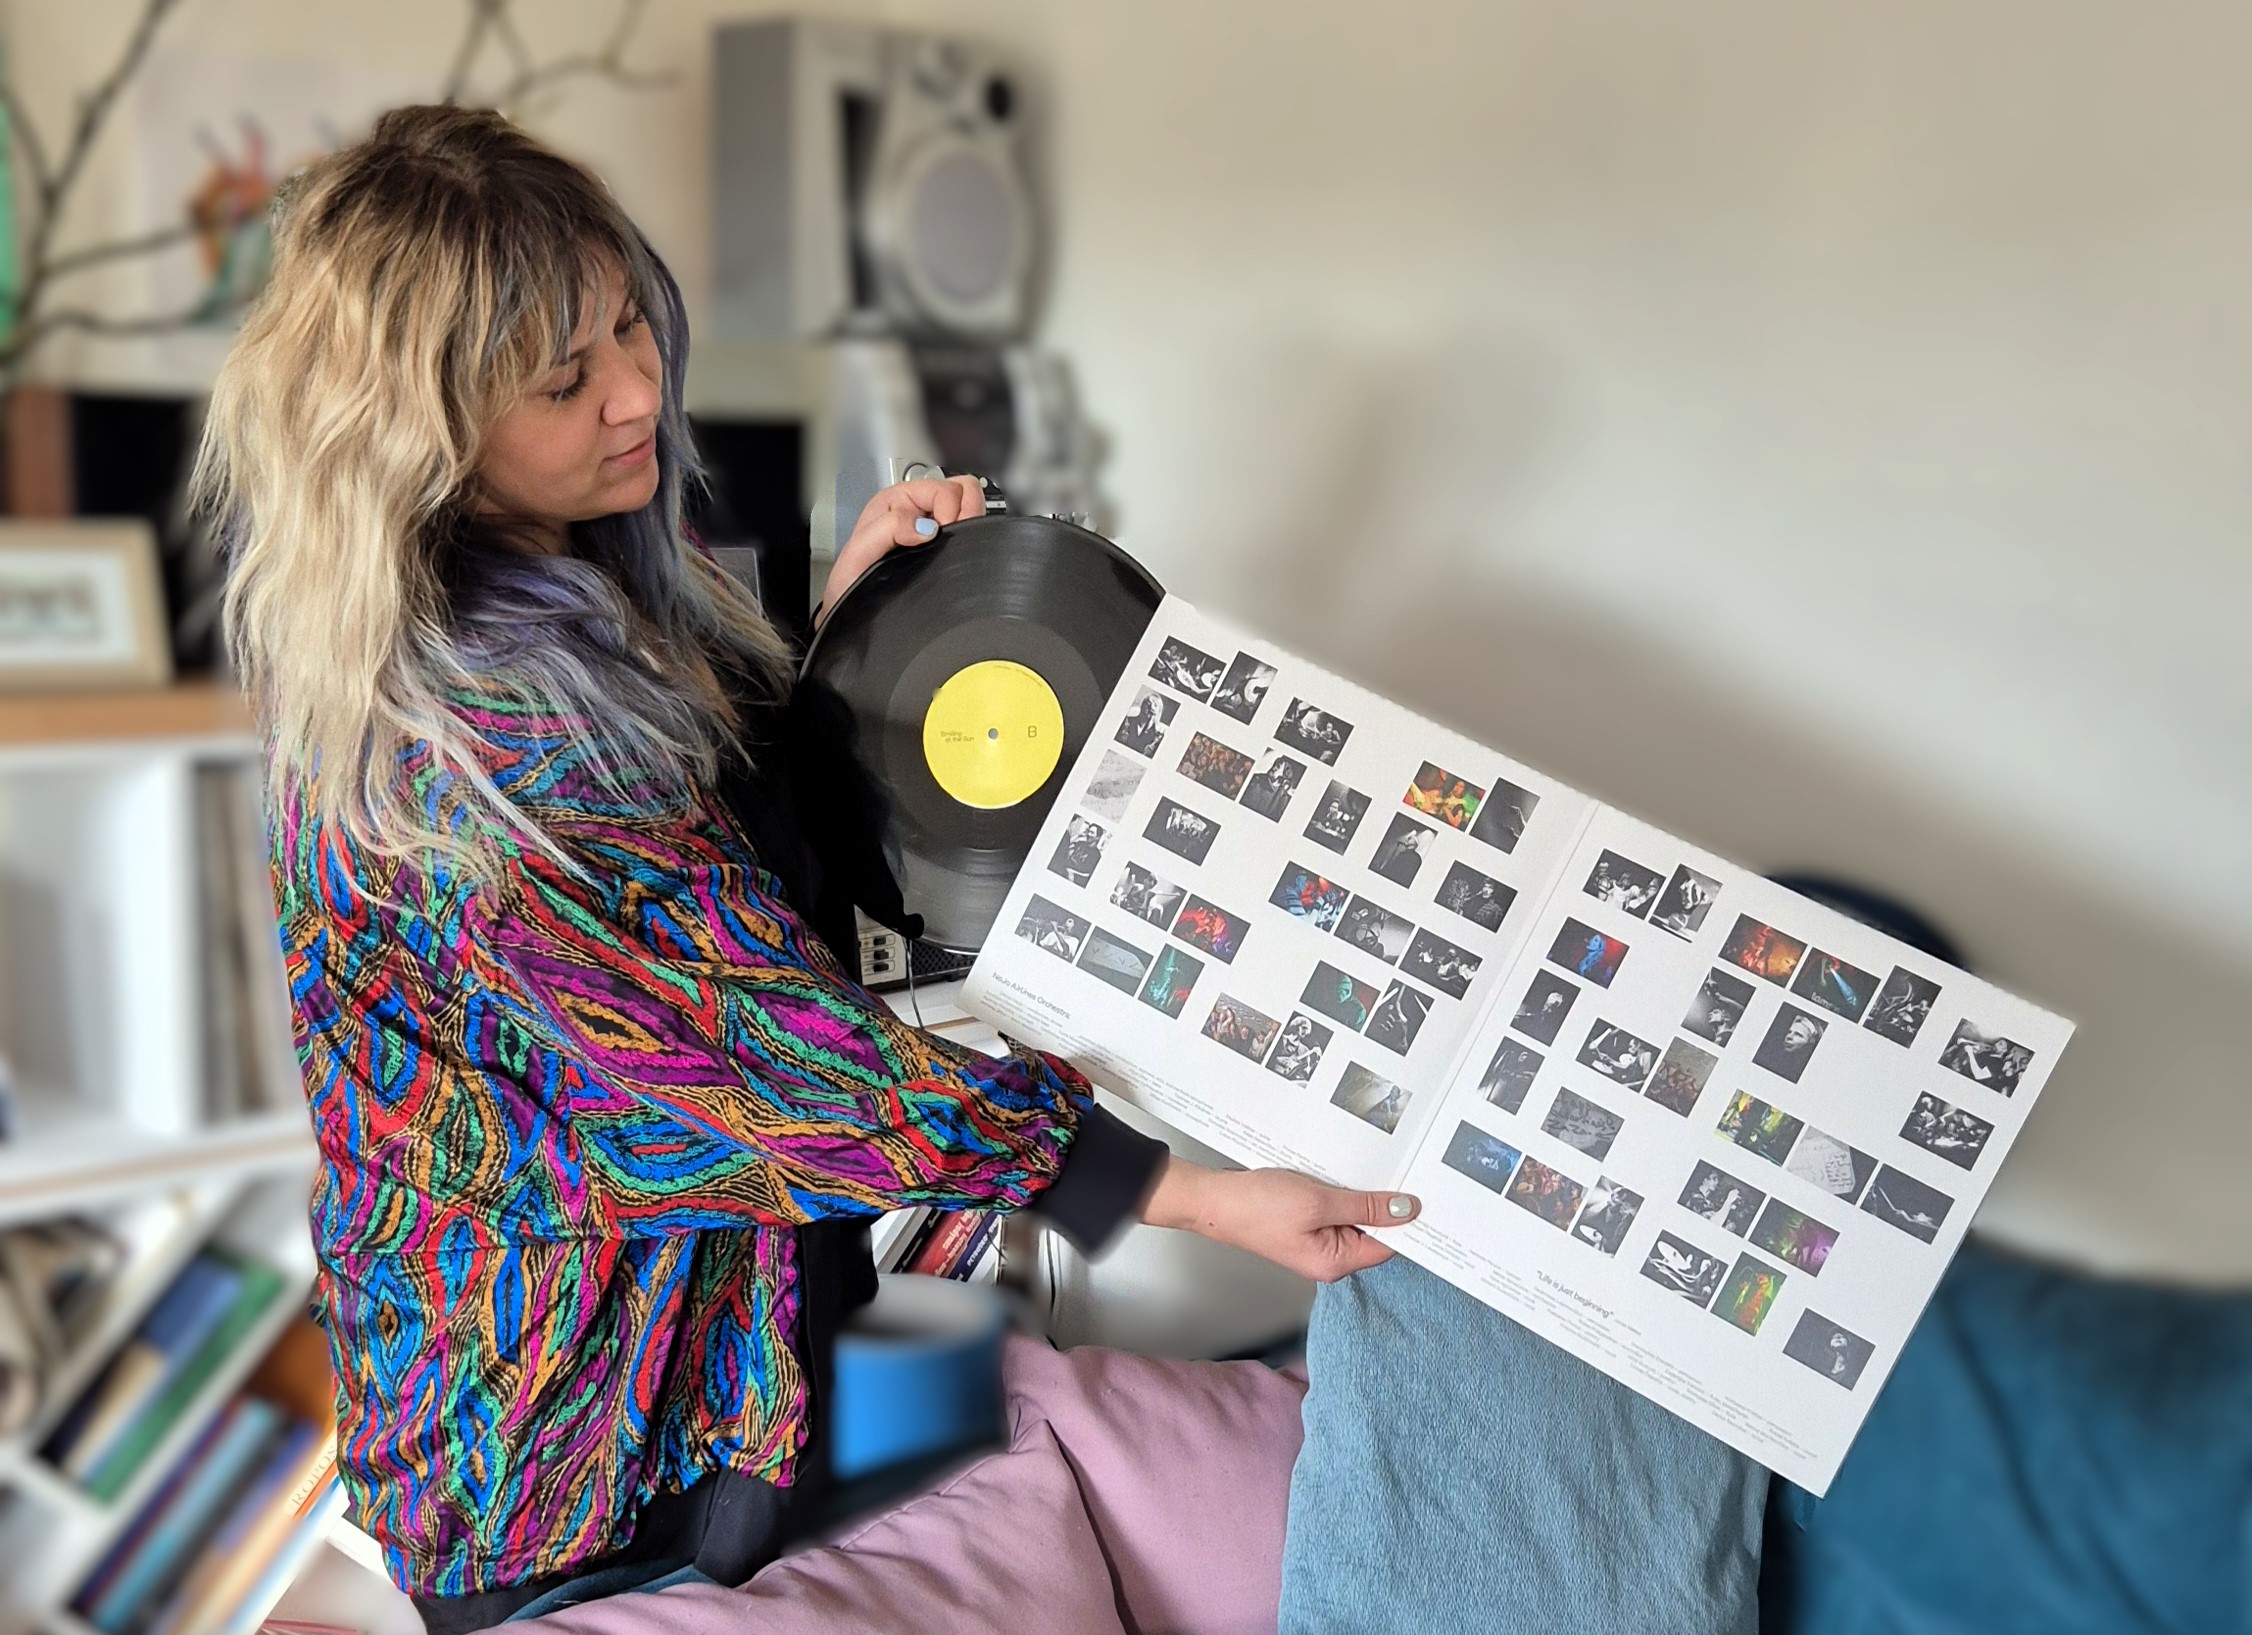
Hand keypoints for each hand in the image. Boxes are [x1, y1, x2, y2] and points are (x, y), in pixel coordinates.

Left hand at [817, 473, 987, 626]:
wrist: (855, 613)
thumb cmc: (852, 583)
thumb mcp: (858, 554)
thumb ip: (888, 529)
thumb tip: (925, 527)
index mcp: (898, 501)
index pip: (944, 489)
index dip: (950, 510)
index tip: (941, 535)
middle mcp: (918, 511)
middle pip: (963, 492)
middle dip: (966, 513)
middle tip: (955, 538)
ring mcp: (934, 530)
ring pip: (971, 512)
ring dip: (969, 527)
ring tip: (954, 549)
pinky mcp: (944, 549)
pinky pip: (969, 535)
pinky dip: (970, 542)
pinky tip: (955, 557)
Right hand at [1140, 1156, 1419, 1283]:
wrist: (1213, 1200)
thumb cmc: (1257, 1207)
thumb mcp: (1319, 1200)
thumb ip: (1364, 1206)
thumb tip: (1406, 1210)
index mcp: (1336, 1262)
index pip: (1388, 1245)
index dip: (1407, 1221)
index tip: (1426, 1194)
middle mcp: (1329, 1258)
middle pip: (1373, 1230)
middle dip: (1383, 1203)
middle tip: (1401, 1169)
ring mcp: (1316, 1241)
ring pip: (1353, 1216)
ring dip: (1359, 1193)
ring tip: (1366, 1166)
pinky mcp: (1304, 1225)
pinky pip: (1334, 1209)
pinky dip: (1340, 1191)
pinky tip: (1339, 1172)